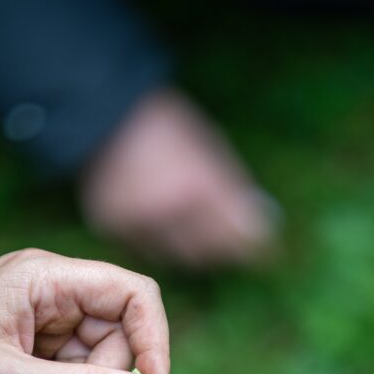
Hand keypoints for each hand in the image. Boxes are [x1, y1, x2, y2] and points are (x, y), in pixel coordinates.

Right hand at [80, 89, 277, 267]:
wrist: (104, 115)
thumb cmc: (166, 129)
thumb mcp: (209, 148)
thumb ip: (233, 190)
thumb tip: (259, 223)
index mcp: (199, 188)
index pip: (237, 236)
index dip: (256, 247)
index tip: (268, 252)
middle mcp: (169, 212)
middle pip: (209, 254)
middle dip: (223, 249)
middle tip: (230, 241)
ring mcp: (139, 224)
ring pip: (178, 258)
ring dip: (191, 248)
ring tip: (191, 225)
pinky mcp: (114, 230)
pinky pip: (147, 251)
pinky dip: (159, 244)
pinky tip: (160, 223)